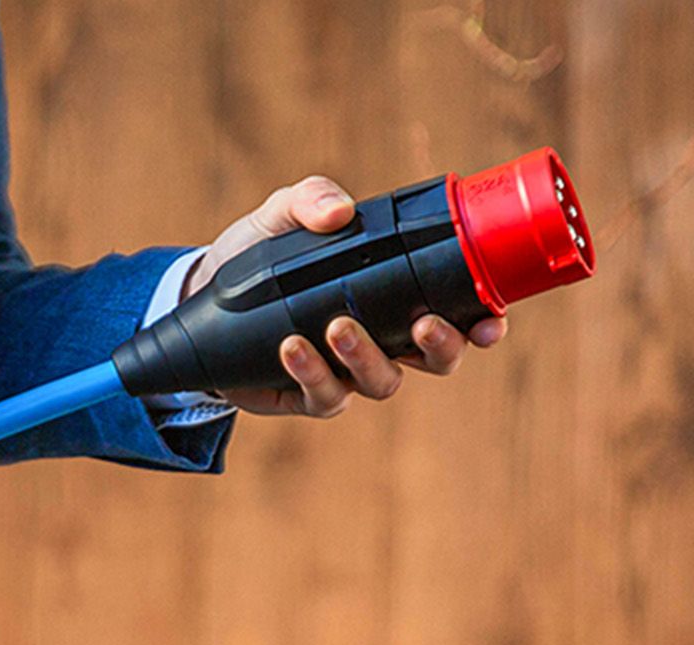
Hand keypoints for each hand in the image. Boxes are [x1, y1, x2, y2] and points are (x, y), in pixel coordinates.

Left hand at [191, 175, 508, 418]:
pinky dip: (312, 371)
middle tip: (421, 325)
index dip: (484, 322)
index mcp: (398, 295)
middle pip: (437, 359)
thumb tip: (340, 211)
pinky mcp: (309, 393)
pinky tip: (292, 345)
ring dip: (367, 357)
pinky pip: (326, 395)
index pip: (460, 312)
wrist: (202, 296)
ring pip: (383, 383)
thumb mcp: (283, 215)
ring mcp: (349, 371)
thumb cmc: (259, 253)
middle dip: (440, 347)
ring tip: (338, 326)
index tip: (490, 319)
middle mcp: (384, 338)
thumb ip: (311, 199)